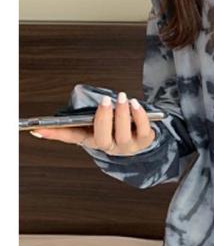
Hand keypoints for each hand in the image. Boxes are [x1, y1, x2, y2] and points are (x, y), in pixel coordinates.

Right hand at [30, 92, 156, 155]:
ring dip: (122, 114)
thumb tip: (50, 115)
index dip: (55, 134)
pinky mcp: (144, 141)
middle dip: (103, 119)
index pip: (71, 137)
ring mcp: (127, 146)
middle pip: (102, 138)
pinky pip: (144, 131)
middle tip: (105, 101)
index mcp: (92, 139)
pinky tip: (135, 104)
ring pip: (123, 135)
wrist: (140, 136)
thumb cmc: (115, 126)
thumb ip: (80, 118)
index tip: (37, 128)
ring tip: (122, 98)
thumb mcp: (97, 121)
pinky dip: (140, 116)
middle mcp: (109, 147)